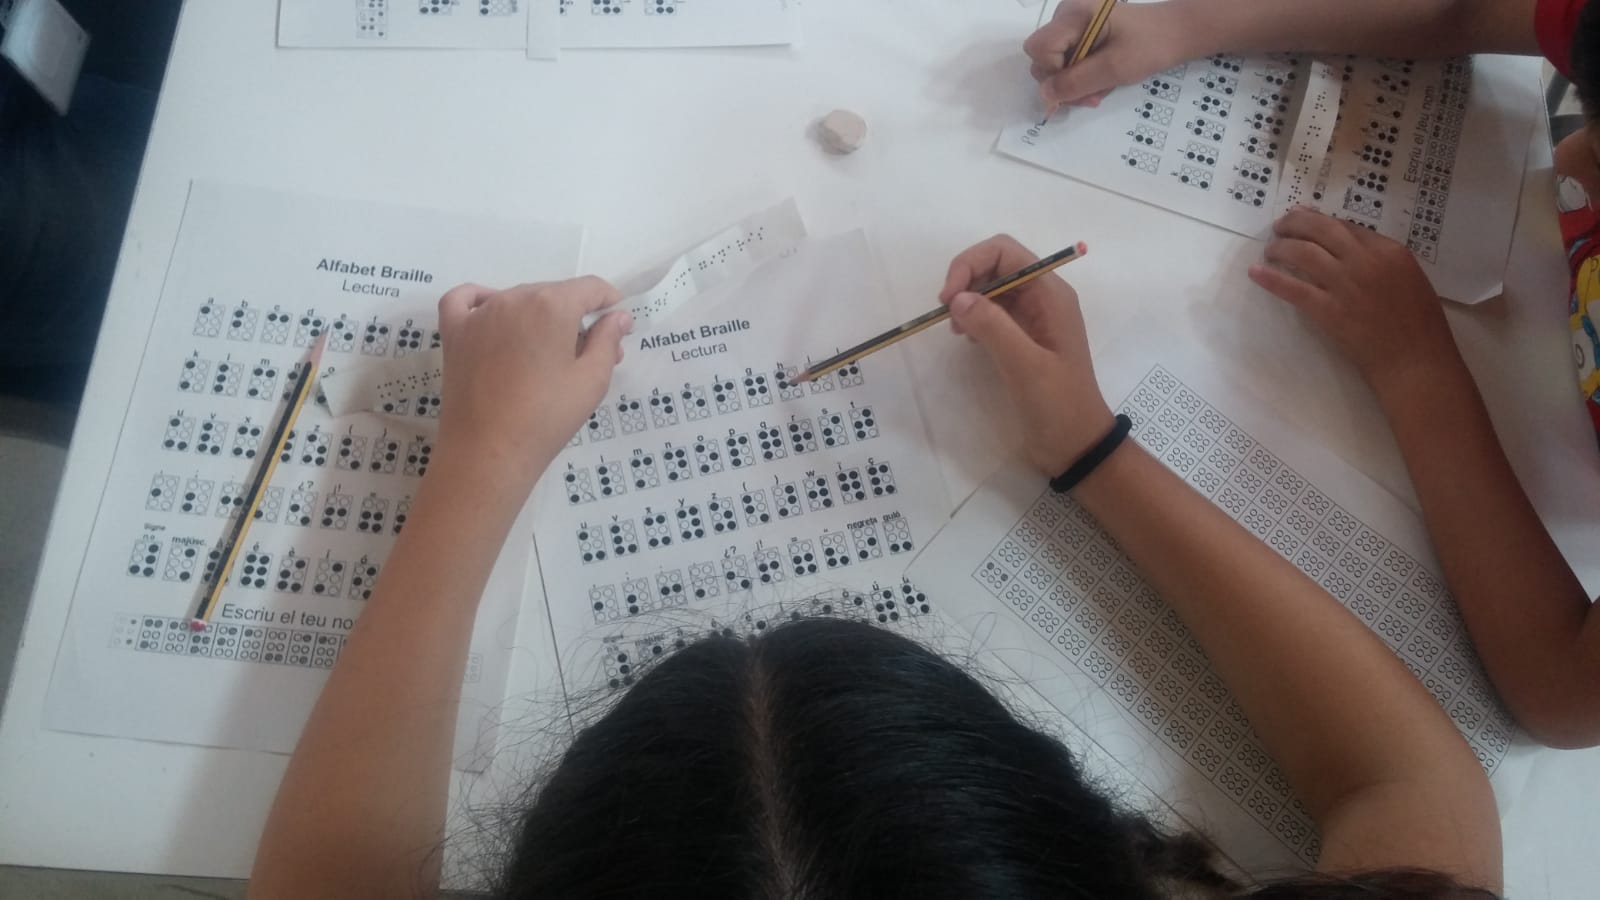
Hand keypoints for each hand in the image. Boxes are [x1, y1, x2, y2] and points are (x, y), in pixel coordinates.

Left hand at [434, 278, 630, 485]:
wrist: (488, 453)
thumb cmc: (547, 418)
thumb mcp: (591, 380)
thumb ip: (608, 340)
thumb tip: (618, 316)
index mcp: (552, 306)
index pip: (590, 288)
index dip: (610, 303)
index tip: (616, 326)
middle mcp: (514, 298)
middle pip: (554, 294)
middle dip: (576, 317)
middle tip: (588, 357)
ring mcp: (479, 314)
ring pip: (518, 299)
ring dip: (538, 316)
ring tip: (547, 355)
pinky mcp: (454, 332)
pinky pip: (466, 300)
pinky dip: (482, 300)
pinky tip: (494, 316)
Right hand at [940, 235, 1115, 475]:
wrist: (1077, 445)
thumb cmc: (1058, 404)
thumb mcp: (1025, 365)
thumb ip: (993, 326)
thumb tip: (957, 298)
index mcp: (1051, 294)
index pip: (1005, 252)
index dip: (970, 264)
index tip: (947, 298)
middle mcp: (1043, 298)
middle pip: (997, 265)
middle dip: (966, 279)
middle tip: (944, 313)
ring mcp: (1034, 318)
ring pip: (992, 289)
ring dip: (968, 298)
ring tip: (955, 329)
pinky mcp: (1023, 339)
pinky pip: (994, 312)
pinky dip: (974, 317)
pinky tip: (967, 339)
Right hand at [1024, 0, 1193, 113]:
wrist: (1175, 33)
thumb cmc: (1150, 45)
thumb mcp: (1114, 68)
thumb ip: (1076, 83)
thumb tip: (1044, 95)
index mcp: (1074, 14)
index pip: (1039, 49)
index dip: (1053, 72)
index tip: (1082, 83)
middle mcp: (1067, 14)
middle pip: (1043, 58)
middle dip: (1065, 83)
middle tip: (1094, 96)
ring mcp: (1072, 23)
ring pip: (1054, 64)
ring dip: (1075, 84)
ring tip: (1101, 89)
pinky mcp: (1080, 33)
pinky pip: (1067, 61)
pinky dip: (1082, 76)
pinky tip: (1101, 80)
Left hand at [1249, 209, 1461, 396]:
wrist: (1414, 359)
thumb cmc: (1418, 323)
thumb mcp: (1408, 277)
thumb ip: (1381, 259)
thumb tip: (1347, 247)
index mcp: (1389, 250)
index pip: (1344, 226)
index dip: (1317, 219)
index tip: (1302, 216)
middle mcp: (1365, 261)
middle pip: (1321, 230)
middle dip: (1295, 223)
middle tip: (1279, 226)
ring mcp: (1345, 285)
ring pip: (1303, 254)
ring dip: (1281, 247)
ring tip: (1270, 249)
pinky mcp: (1329, 311)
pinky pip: (1294, 289)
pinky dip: (1271, 279)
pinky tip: (1256, 272)